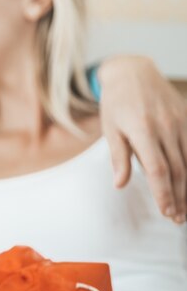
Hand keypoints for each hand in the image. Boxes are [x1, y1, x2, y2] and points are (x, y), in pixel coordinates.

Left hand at [99, 56, 186, 223]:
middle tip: (177, 218)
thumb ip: (118, 156)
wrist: (133, 72)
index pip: (158, 169)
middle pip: (178, 169)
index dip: (164, 192)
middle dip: (179, 197)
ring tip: (185, 209)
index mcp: (142, 129)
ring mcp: (179, 122)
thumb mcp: (110, 128)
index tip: (166, 211)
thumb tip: (120, 184)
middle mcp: (165, 126)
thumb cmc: (116, 103)